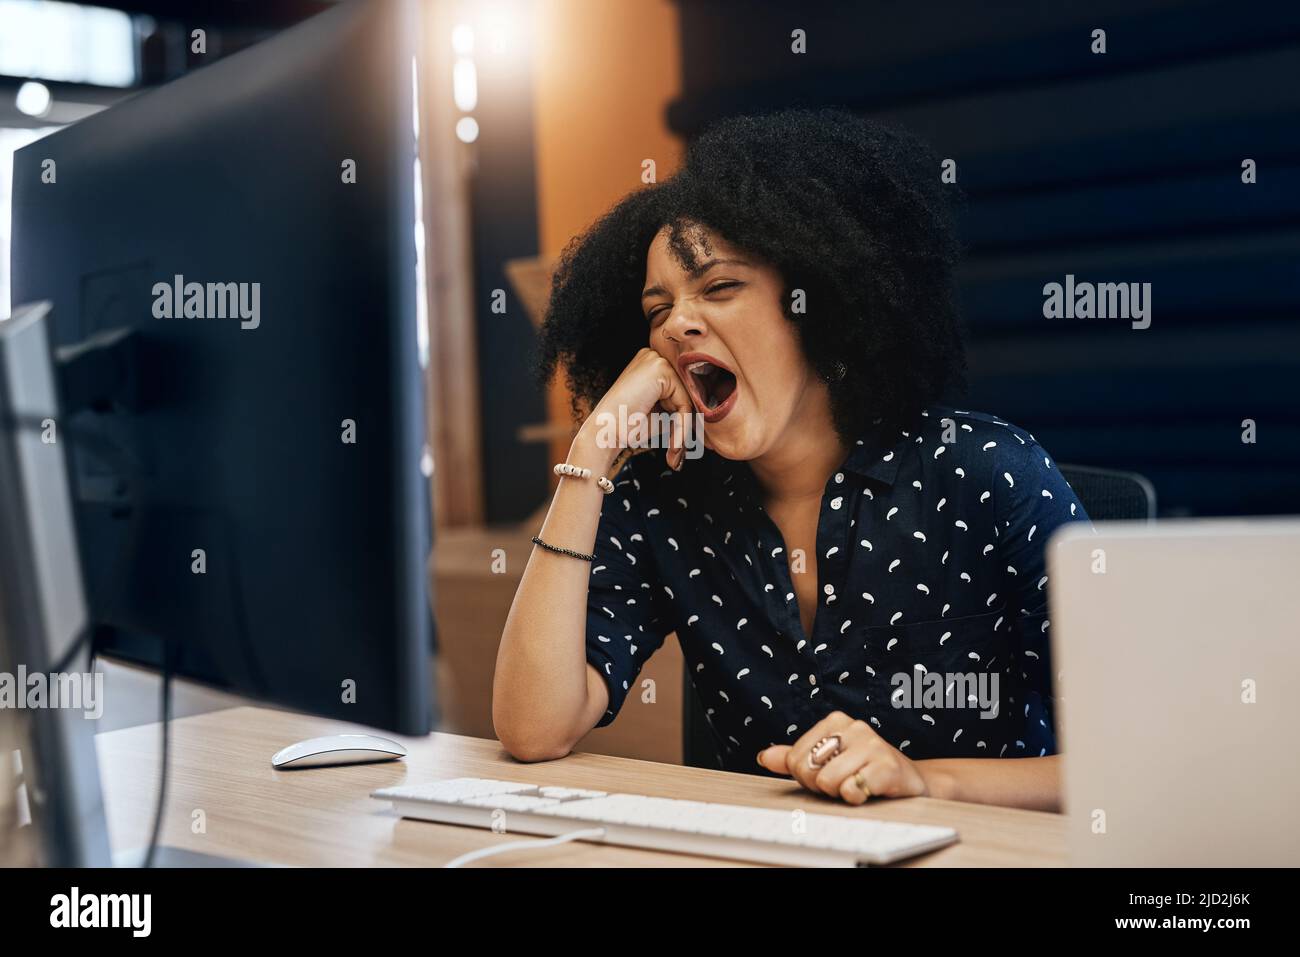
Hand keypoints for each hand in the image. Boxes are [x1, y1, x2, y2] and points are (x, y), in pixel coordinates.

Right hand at [575, 347, 694, 470]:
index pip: (684, 387)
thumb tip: (710, 408)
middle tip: (685, 450)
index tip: (690, 442)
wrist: (604, 434)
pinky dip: (682, 426)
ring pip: (689, 397)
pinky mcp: (660, 370)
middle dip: (690, 421)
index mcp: (652, 363)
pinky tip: (673, 443)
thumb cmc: (628, 426)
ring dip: (685, 427)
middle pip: (689, 390)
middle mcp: (654, 355)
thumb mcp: (663, 412)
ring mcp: (656, 359)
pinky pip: (685, 402)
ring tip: (674, 450)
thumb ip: (683, 405)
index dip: (690, 414)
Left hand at [756, 711, 928, 804]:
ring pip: (828, 781)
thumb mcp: (827, 761)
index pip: (794, 758)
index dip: (807, 777)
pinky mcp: (888, 766)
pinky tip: (870, 791)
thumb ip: (795, 758)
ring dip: (840, 793)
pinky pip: (852, 790)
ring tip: (858, 785)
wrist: (908, 780)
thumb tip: (764, 757)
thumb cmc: (863, 770)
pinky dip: (857, 798)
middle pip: (808, 769)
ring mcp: (873, 744)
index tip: (828, 774)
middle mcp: (854, 727)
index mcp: (835, 721)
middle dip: (821, 785)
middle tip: (844, 782)